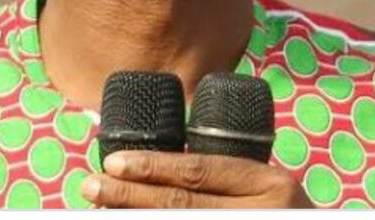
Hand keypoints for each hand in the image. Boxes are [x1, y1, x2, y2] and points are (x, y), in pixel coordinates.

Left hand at [80, 151, 313, 208]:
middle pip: (181, 205)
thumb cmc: (284, 216)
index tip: (113, 160)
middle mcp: (262, 212)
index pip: (199, 172)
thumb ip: (229, 176)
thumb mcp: (271, 188)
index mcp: (271, 182)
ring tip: (97, 210)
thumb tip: (158, 165)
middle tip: (90, 184)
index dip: (152, 166)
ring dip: (134, 217)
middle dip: (129, 194)